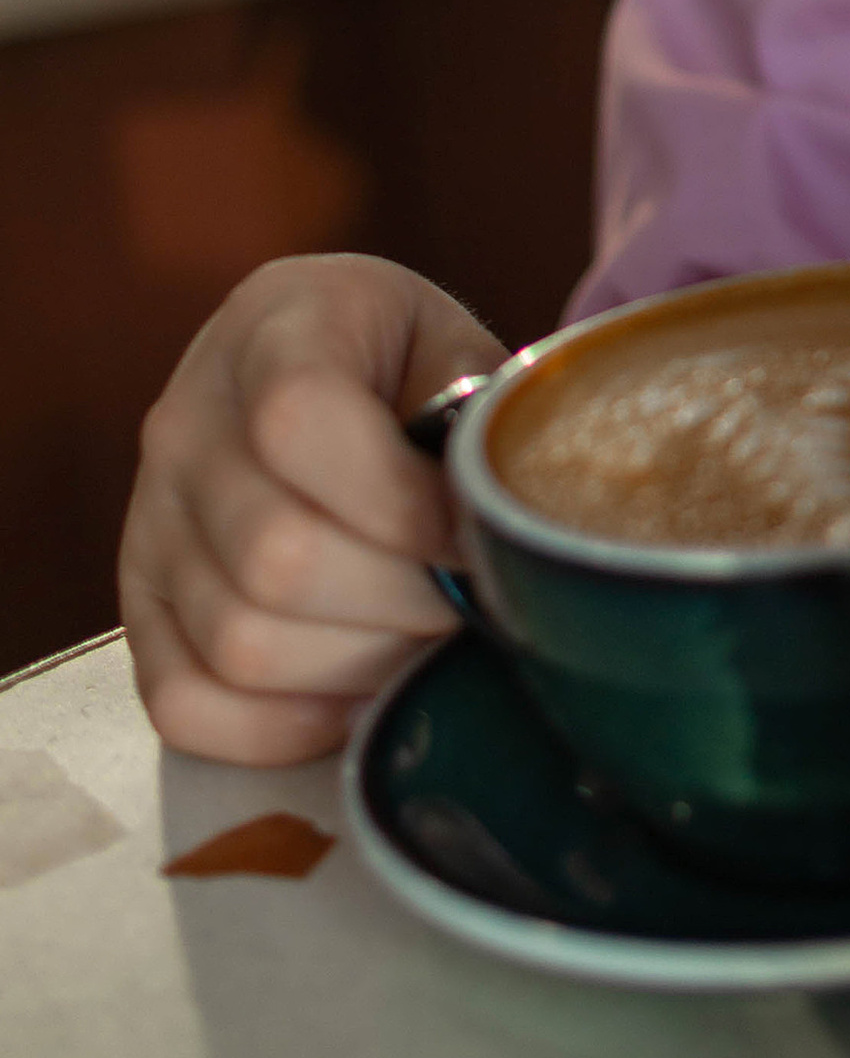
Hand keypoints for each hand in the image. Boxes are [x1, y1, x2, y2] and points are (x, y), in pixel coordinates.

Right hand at [120, 256, 506, 765]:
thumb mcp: (452, 345)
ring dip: (356, 665)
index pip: (302, 422)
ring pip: (239, 641)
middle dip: (403, 601)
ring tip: (421, 642)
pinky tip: (353, 695)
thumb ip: (478, 419)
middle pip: (275, 556)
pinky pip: (183, 703)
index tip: (476, 538)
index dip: (404, 503)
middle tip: (467, 603)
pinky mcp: (140, 603)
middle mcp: (186, 425)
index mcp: (274, 331)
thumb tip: (500, 528)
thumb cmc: (400, 360)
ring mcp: (151, 520)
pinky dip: (279, 726)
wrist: (304, 358)